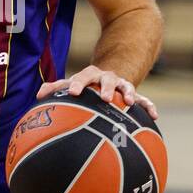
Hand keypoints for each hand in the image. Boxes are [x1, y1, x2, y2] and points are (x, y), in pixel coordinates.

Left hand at [37, 65, 157, 119]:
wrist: (107, 75)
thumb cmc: (84, 84)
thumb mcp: (71, 83)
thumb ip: (55, 88)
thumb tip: (38, 95)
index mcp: (90, 76)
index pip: (82, 77)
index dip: (77, 83)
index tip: (72, 92)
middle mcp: (106, 79)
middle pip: (107, 80)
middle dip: (106, 88)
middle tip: (105, 98)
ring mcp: (121, 85)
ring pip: (127, 87)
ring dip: (129, 94)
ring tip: (131, 103)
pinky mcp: (134, 95)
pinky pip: (144, 100)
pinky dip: (149, 106)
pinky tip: (154, 117)